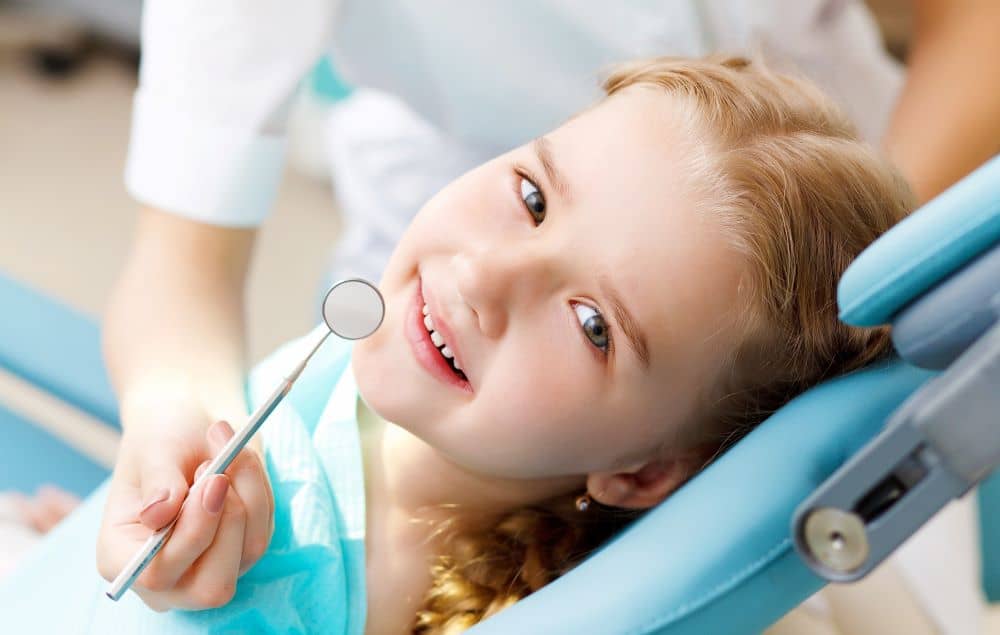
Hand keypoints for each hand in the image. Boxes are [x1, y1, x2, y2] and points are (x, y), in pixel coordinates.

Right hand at [96, 404, 273, 610]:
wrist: (189, 423)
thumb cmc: (162, 436)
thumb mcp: (153, 447)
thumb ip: (158, 481)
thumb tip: (158, 516)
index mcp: (121, 557)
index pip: (159, 574)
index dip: (192, 534)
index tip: (214, 480)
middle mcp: (166, 576)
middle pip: (212, 587)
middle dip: (229, 522)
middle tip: (223, 467)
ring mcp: (208, 568)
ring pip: (249, 551)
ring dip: (248, 492)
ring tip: (226, 446)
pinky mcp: (242, 551)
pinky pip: (264, 529)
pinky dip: (259, 490)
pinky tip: (239, 460)